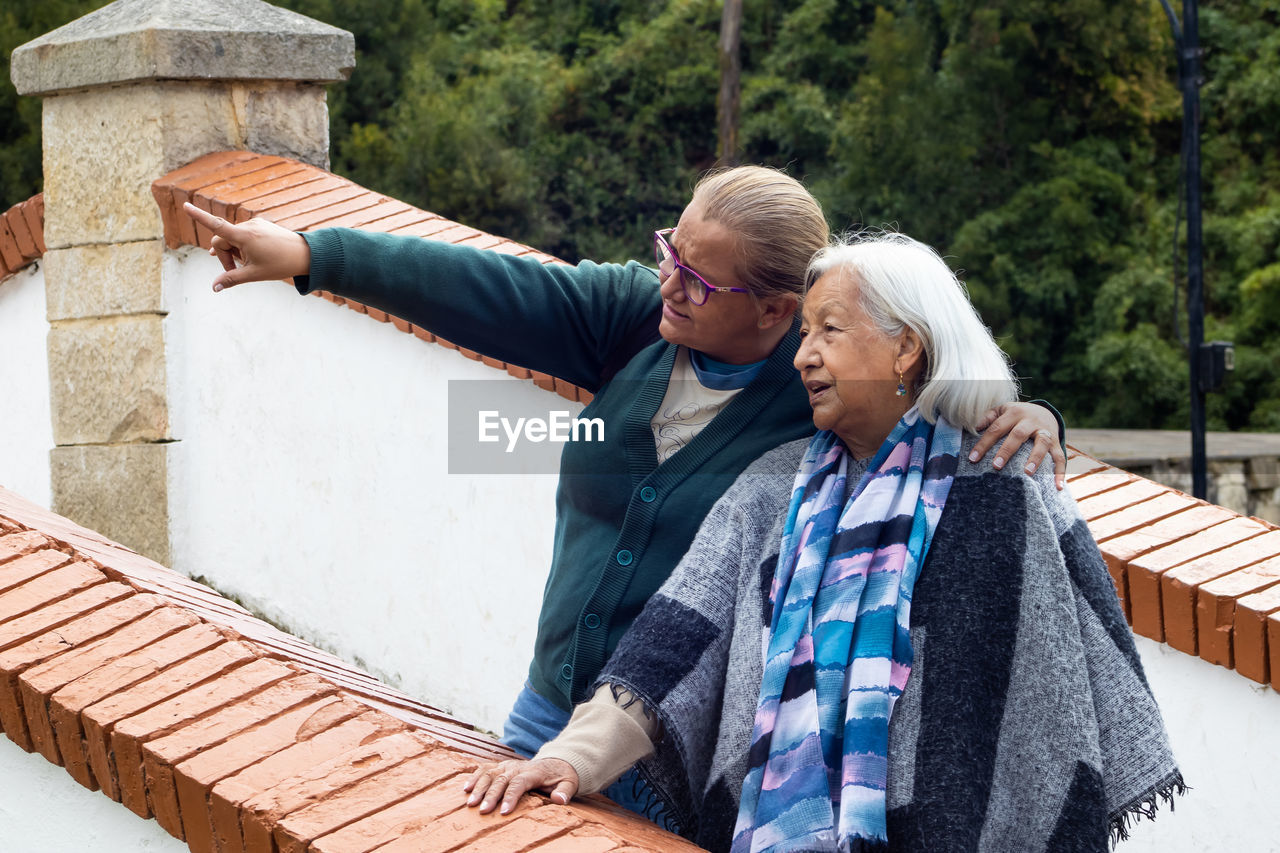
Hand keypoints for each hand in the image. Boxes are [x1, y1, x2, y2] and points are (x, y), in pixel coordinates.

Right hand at [181, 202, 311, 290]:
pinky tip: (252, 255)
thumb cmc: (281, 264)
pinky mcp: (261, 225)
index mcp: (244, 236)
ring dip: (235, 251)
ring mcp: (255, 224)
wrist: (306, 254)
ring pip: (233, 237)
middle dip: (224, 255)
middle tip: (236, 271)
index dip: (198, 216)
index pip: (215, 225)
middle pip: (222, 239)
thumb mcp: (254, 274)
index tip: (185, 205)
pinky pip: (244, 234)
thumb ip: (231, 279)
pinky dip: (243, 245)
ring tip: (250, 263)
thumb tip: (214, 287)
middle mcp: (248, 226)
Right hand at [463, 757, 579, 814]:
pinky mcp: (501, 765)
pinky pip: (485, 768)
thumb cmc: (561, 777)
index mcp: (534, 772)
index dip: (511, 796)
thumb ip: (565, 792)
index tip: (503, 811)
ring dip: (479, 787)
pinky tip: (465, 788)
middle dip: (491, 795)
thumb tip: (559, 800)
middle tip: (482, 811)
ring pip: (490, 773)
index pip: (519, 783)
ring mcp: (508, 765)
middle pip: (501, 779)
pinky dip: (475, 776)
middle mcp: (518, 767)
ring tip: (470, 802)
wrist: (555, 762)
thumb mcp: (569, 783)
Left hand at [970, 402, 1065, 489]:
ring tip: (1027, 473)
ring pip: (1042, 443)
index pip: (996, 428)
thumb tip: (973, 427)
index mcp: (1014, 413)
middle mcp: (1030, 421)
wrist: (1045, 411)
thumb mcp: (1002, 410)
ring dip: (1036, 458)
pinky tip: (1057, 486)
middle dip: (1007, 451)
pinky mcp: (1056, 442)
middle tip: (996, 466)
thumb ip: (987, 417)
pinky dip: (1060, 472)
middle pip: (1018, 435)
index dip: (984, 443)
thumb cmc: (1016, 415)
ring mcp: (1045, 431)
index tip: (973, 458)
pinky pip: (1060, 457)